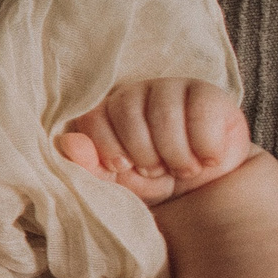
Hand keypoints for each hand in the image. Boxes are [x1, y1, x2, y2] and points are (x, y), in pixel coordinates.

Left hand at [57, 79, 253, 205]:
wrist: (204, 189)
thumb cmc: (154, 180)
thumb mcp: (117, 181)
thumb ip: (89, 165)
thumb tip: (69, 142)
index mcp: (107, 110)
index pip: (93, 117)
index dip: (108, 148)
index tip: (124, 167)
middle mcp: (137, 92)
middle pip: (128, 114)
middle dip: (144, 154)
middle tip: (157, 170)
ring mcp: (172, 88)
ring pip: (165, 116)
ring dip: (175, 156)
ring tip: (182, 169)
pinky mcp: (208, 94)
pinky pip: (201, 115)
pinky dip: (204, 148)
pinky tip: (206, 159)